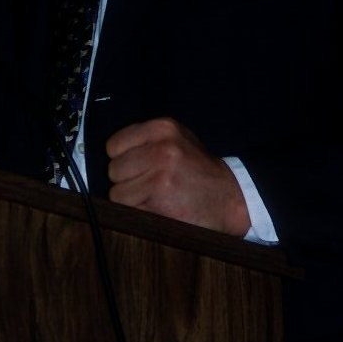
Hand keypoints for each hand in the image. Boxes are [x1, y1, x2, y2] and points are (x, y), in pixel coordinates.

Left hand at [106, 118, 249, 235]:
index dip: (121, 159)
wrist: (231, 197)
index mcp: (163, 128)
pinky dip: (140, 213)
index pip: (113, 145)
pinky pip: (129, 210)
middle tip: (149, 185)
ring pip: (117, 193)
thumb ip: (146, 141)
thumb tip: (111, 154)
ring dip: (132, 200)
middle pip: (113, 170)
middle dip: (126, 181)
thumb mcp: (178, 141)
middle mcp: (161, 148)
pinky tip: (158, 208)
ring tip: (155, 197)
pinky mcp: (159, 199)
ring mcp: (160, 174)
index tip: (137, 167)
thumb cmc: (199, 171)